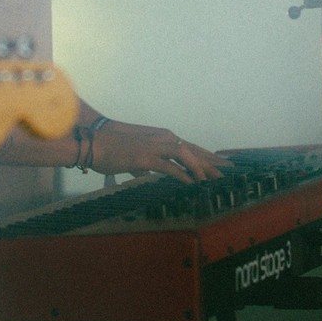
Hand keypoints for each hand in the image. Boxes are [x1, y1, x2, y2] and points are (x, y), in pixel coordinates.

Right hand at [90, 121, 230, 183]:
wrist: (95, 143)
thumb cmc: (112, 149)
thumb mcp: (134, 157)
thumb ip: (145, 165)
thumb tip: (148, 173)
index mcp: (161, 137)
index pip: (190, 147)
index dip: (207, 157)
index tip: (221, 166)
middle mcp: (162, 138)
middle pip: (193, 150)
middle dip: (211, 162)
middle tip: (226, 174)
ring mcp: (155, 146)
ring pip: (186, 154)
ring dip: (200, 167)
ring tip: (210, 180)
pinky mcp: (146, 157)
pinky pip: (170, 167)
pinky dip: (183, 175)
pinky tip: (192, 183)